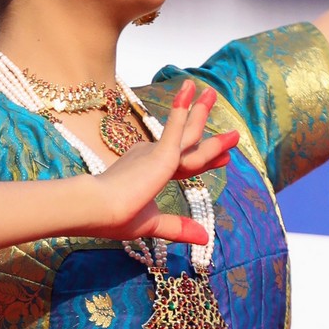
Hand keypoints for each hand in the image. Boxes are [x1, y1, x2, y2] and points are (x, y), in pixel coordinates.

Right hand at [89, 81, 237, 247]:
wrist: (97, 210)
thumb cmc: (115, 217)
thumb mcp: (153, 224)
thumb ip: (177, 227)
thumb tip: (204, 238)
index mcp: (149, 172)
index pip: (184, 164)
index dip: (205, 158)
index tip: (224, 156)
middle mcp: (152, 158)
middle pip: (189, 142)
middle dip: (208, 133)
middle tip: (231, 127)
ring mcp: (156, 154)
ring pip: (188, 132)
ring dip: (200, 112)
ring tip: (211, 92)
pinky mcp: (159, 153)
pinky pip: (175, 129)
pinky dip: (183, 110)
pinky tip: (189, 91)